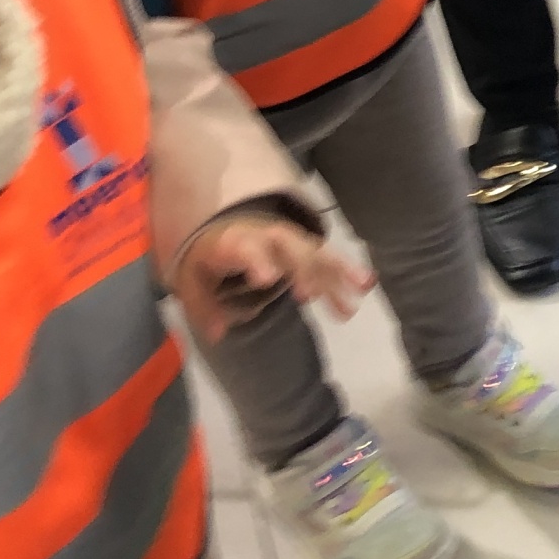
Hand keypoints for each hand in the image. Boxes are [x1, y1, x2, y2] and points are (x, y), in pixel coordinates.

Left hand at [177, 210, 373, 342]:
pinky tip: (366, 285)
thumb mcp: (191, 279)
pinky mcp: (305, 249)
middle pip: (289, 247)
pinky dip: (347, 271)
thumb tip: (219, 334)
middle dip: (302, 268)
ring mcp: (291, 241)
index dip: (257, 261)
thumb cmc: (207, 255)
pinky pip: (328, 258)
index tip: (267, 280)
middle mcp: (268, 236)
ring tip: (357, 295)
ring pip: (316, 252)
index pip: (247, 249)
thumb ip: (202, 307)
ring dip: (337, 273)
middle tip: (309, 296)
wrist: (225, 224)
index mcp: (236, 241)